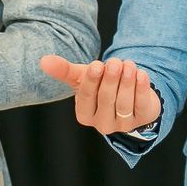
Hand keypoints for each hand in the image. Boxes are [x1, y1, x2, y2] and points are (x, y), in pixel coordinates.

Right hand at [40, 55, 162, 135]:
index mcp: (85, 115)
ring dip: (126, 81)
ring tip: (128, 64)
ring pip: (124, 103)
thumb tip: (43, 60)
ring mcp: (123, 124)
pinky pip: (142, 105)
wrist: (129, 94)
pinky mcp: (143, 119)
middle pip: (106, 99)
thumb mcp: (83, 78)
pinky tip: (140, 74)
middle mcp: (103, 123)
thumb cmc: (100, 86)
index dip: (92, 81)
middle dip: (111, 78)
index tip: (97, 64)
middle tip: (115, 62)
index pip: (86, 98)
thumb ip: (64, 71)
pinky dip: (141, 88)